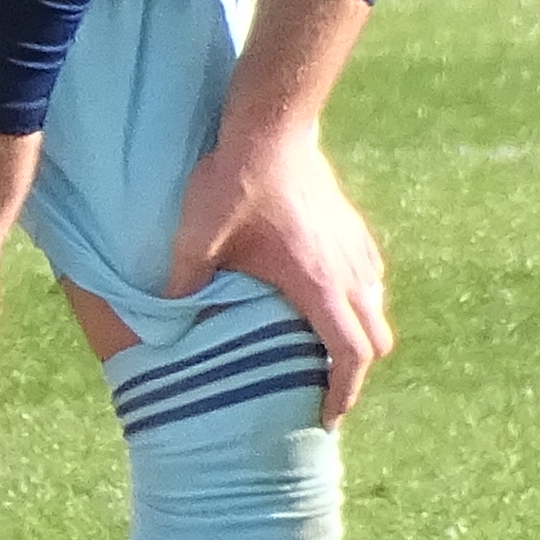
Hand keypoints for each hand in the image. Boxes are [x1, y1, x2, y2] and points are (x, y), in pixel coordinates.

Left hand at [160, 114, 390, 420]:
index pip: (350, 353)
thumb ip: (183, 282)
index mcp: (318, 283)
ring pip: (376, 308)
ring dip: (359, 335)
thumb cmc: (234, 178)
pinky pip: (370, 279)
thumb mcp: (197, 235)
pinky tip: (328, 301)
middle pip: (375, 339)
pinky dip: (358, 302)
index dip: (344, 392)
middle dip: (355, 372)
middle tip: (326, 393)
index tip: (328, 416)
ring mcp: (357, 247)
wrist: (272, 123)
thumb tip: (163, 319)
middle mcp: (349, 270)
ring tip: (325, 352)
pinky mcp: (354, 228)